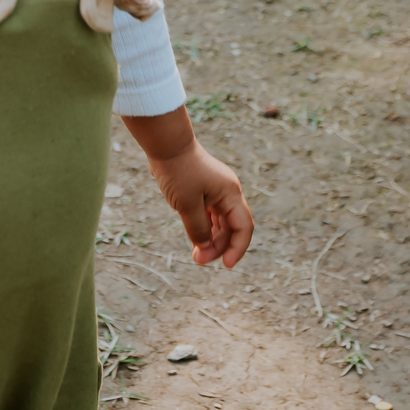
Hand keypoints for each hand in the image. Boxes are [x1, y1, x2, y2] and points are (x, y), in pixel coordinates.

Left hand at [148, 137, 252, 268]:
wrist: (165, 144)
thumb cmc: (177, 171)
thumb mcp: (187, 204)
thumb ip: (198, 229)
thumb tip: (205, 247)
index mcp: (230, 194)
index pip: (244, 227)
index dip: (238, 248)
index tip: (226, 265)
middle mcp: (227, 193)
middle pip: (231, 227)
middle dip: (219, 247)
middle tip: (199, 260)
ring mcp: (216, 191)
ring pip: (220, 222)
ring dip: (211, 239)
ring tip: (196, 254)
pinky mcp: (204, 190)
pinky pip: (209, 215)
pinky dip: (204, 228)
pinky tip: (194, 239)